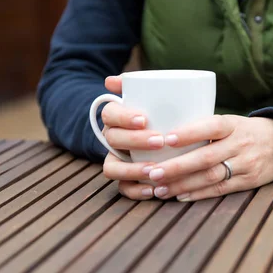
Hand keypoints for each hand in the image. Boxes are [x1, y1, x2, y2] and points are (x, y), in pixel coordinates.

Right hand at [101, 76, 161, 199]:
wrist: (163, 131)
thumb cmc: (157, 111)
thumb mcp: (150, 96)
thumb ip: (135, 84)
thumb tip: (110, 81)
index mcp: (115, 118)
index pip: (110, 114)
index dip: (124, 118)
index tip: (144, 119)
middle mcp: (112, 139)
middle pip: (113, 140)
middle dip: (134, 141)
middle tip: (159, 141)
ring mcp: (117, 159)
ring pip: (112, 168)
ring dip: (132, 170)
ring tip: (154, 170)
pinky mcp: (125, 179)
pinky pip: (122, 188)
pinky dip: (135, 191)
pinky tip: (153, 191)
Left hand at [144, 115, 272, 201]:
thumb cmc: (246, 130)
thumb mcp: (231, 122)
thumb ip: (205, 128)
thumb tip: (164, 137)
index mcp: (233, 125)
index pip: (211, 126)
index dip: (189, 133)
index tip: (165, 139)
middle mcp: (240, 144)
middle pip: (206, 157)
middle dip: (176, 167)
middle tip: (152, 172)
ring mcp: (246, 164)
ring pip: (210, 177)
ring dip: (182, 184)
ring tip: (159, 188)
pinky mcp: (249, 182)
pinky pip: (220, 190)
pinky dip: (198, 194)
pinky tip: (179, 196)